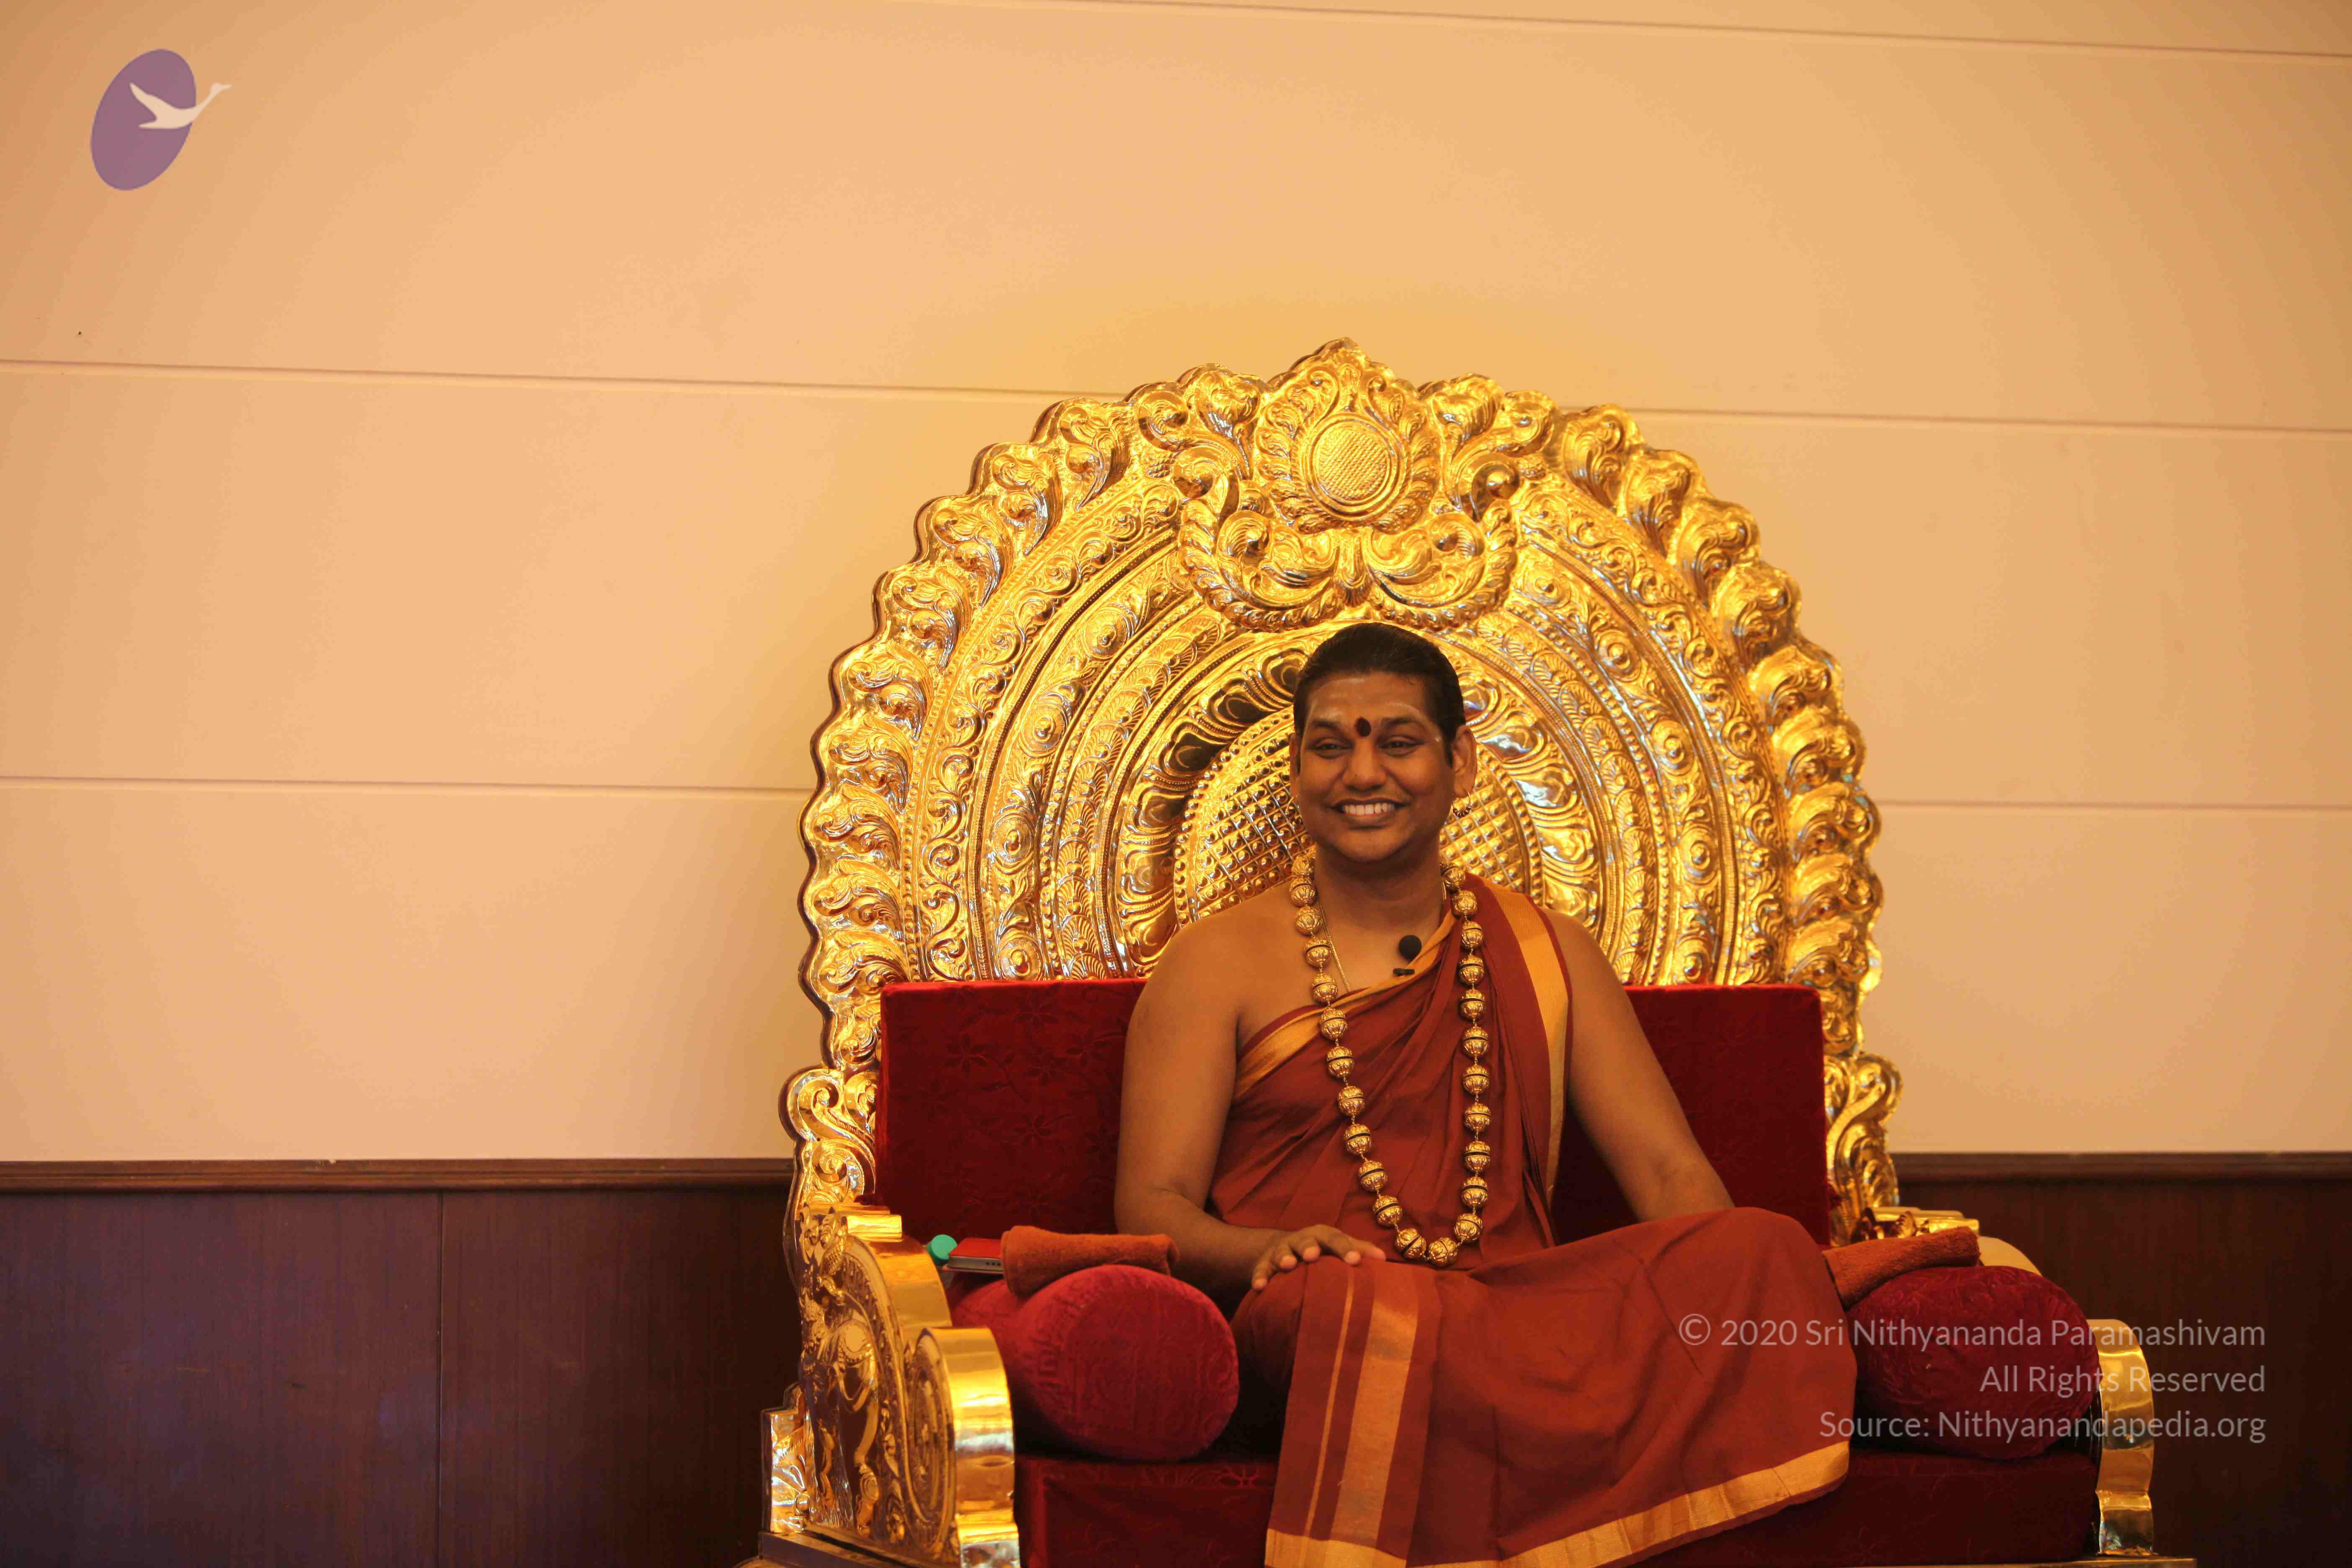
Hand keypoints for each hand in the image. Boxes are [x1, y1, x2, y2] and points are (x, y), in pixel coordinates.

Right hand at [1248, 1225, 1372, 1290]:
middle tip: (1312, 1255)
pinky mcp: (1265, 1263)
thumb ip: (1359, 1251)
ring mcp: (1282, 1251)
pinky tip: (1259, 1286)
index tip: (1355, 1261)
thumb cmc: (1322, 1251)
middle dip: (1308, 1247)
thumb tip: (1383, 1260)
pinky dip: (1260, 1276)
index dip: (1345, 1249)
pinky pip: (1261, 1269)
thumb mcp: (1339, 1247)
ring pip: (1281, 1252)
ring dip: (1283, 1257)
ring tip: (1286, 1265)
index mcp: (1323, 1235)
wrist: (1287, 1248)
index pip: (1336, 1239)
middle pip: (1305, 1240)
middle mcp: (1302, 1240)